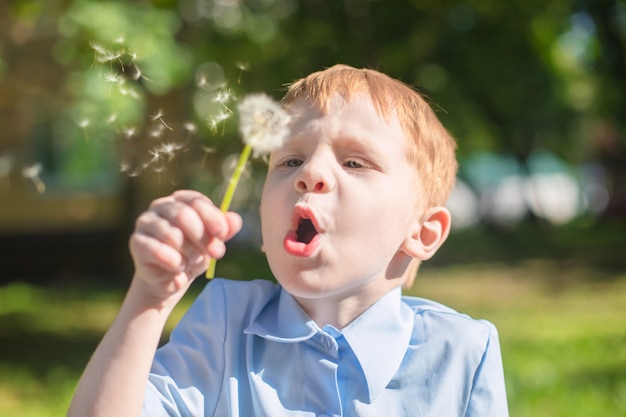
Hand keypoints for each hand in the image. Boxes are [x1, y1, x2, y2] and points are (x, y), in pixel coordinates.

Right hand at [129, 190, 241, 305]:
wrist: (171, 280)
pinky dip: (174, 263)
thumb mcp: (212, 242)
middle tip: (214, 254)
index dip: (212, 217)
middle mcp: (160, 206)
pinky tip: (179, 269)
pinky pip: (158, 250)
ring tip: (194, 262)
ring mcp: (146, 222)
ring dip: (190, 252)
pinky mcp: (137, 242)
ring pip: (172, 234)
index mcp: (180, 200)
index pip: (196, 201)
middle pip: (184, 214)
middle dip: (203, 237)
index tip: (222, 235)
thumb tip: (235, 220)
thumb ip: (224, 230)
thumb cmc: (193, 255)